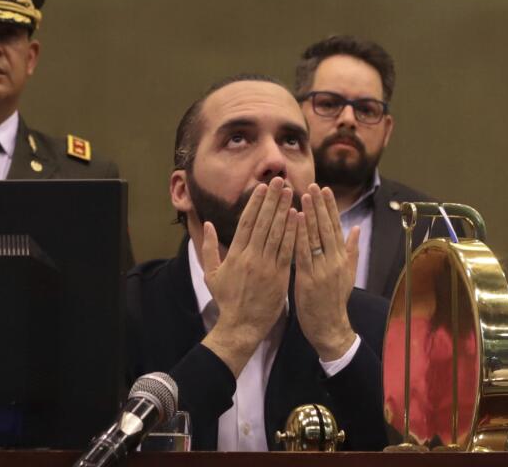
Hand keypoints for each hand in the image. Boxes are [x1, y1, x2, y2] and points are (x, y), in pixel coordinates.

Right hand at [200, 177, 297, 376]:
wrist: (241, 326)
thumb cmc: (227, 301)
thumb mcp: (211, 274)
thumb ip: (209, 248)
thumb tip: (208, 224)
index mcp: (235, 255)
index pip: (246, 222)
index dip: (255, 203)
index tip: (262, 187)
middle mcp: (251, 257)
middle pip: (263, 222)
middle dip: (272, 200)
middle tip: (280, 181)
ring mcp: (266, 266)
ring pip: (277, 233)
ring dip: (284, 211)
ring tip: (291, 193)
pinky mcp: (280, 276)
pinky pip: (288, 250)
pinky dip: (293, 233)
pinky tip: (299, 218)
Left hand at [294, 183, 359, 361]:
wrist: (329, 328)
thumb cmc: (334, 301)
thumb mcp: (347, 275)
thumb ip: (351, 250)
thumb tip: (357, 228)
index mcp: (342, 259)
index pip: (336, 227)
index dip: (330, 208)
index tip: (325, 189)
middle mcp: (334, 261)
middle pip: (327, 228)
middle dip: (320, 205)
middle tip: (313, 185)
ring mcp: (322, 269)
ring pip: (316, 237)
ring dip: (310, 215)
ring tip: (304, 195)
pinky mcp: (308, 278)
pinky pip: (303, 253)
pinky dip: (300, 235)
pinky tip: (296, 221)